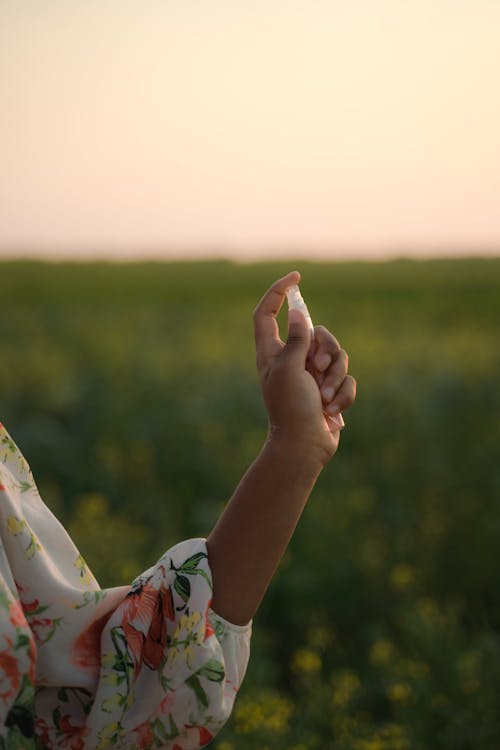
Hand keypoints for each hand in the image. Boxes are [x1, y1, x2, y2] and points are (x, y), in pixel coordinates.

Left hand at [253, 271, 356, 464]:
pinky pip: (347, 379)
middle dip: (326, 350)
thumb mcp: (290, 369)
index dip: (278, 292)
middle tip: (318, 370)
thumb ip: (296, 339)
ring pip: (338, 356)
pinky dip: (342, 394)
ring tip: (324, 399)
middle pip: (317, 333)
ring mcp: (312, 376)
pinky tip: (331, 411)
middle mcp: (291, 360)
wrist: (304, 447)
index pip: (267, 313)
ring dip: (335, 378)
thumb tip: (298, 313)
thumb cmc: (290, 409)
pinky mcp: (330, 390)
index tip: (296, 277)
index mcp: (272, 353)